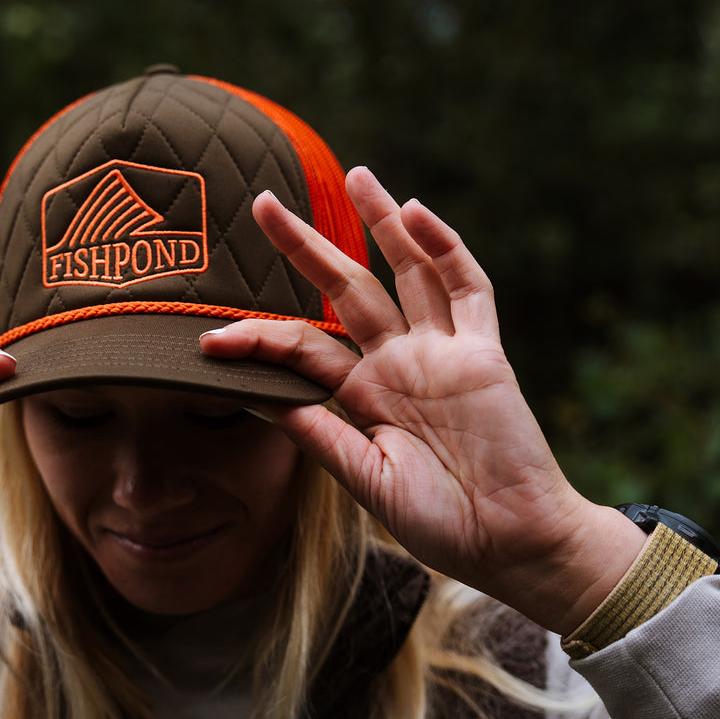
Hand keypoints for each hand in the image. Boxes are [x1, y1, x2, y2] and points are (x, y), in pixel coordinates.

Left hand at [200, 168, 642, 631]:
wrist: (510, 543)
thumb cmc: (439, 524)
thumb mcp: (366, 480)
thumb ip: (318, 435)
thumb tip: (252, 397)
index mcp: (361, 396)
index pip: (301, 347)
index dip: (257, 337)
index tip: (209, 339)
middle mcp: (396, 363)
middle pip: (345, 289)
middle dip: (304, 246)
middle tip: (263, 203)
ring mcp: (441, 353)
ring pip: (407, 272)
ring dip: (381, 224)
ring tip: (356, 175)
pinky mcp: (483, 354)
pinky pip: (467, 289)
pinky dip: (444, 249)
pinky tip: (416, 214)